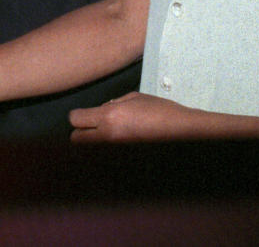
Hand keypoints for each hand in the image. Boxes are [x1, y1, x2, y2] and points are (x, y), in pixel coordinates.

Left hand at [69, 92, 191, 143]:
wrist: (183, 132)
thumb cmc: (161, 111)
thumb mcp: (135, 98)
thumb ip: (114, 103)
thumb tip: (102, 110)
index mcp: (109, 116)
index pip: (75, 120)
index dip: (78, 116)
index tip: (85, 114)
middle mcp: (108, 136)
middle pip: (76, 139)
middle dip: (81, 131)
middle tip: (93, 126)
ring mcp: (115, 151)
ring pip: (89, 149)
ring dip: (93, 142)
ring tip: (107, 135)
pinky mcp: (123, 160)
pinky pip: (105, 155)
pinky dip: (106, 149)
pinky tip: (119, 142)